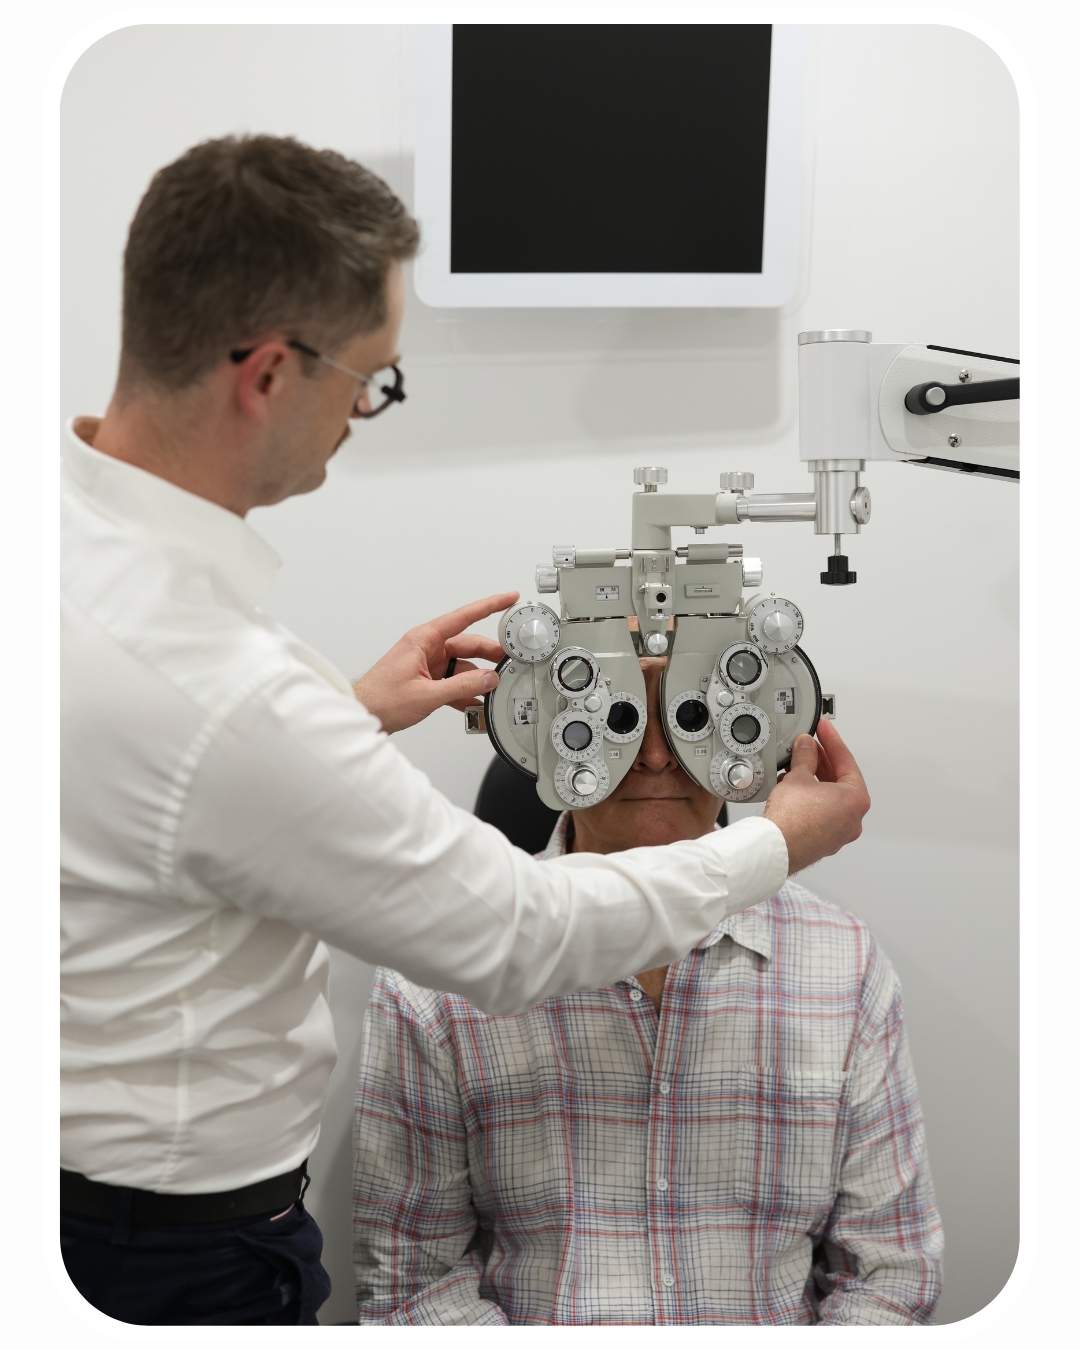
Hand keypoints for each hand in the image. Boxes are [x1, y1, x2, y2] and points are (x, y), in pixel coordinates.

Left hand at [353, 592, 517, 733]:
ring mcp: (427, 664)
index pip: (463, 617)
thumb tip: (488, 679)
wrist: (362, 714)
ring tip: (493, 690)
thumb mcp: (426, 695)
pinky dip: (465, 692)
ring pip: (462, 665)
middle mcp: (426, 648)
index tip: (508, 599)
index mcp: (423, 639)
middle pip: (468, 644)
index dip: (489, 606)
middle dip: (490, 653)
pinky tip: (475, 704)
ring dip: (477, 679)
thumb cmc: (380, 699)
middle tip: (510, 660)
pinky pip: (453, 681)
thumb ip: (462, 687)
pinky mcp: (427, 679)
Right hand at [763, 720, 870, 873]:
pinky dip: (809, 798)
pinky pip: (819, 813)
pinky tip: (792, 789)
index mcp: (856, 800)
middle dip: (822, 761)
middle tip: (809, 746)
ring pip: (829, 798)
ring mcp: (838, 833)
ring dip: (814, 780)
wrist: (775, 848)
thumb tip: (806, 746)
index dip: (832, 741)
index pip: (846, 761)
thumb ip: (805, 756)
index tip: (824, 729)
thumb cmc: (792, 819)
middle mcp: (852, 819)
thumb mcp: (798, 776)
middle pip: (839, 781)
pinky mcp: (822, 841)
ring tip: (796, 766)